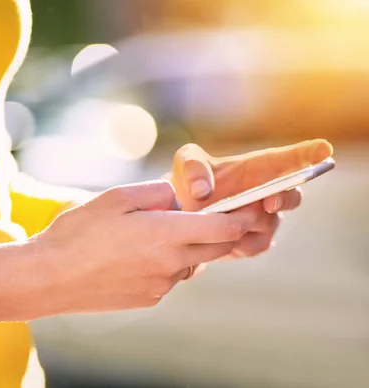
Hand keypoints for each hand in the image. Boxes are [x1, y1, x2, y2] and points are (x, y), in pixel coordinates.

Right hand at [32, 181, 258, 313]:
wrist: (49, 278)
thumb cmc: (78, 233)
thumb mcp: (115, 198)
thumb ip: (156, 193)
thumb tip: (178, 198)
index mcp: (166, 235)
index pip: (224, 229)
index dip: (242, 218)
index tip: (250, 209)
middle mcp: (171, 264)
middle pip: (215, 249)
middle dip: (220, 232)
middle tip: (209, 216)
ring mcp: (160, 286)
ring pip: (190, 264)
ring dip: (187, 248)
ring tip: (153, 235)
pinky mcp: (148, 299)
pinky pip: (169, 278)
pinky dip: (166, 264)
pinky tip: (135, 256)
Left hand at [167, 139, 332, 263]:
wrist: (176, 214)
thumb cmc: (186, 180)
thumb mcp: (185, 162)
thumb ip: (193, 167)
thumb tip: (204, 191)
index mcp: (259, 167)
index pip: (292, 159)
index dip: (310, 154)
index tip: (324, 150)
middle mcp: (269, 192)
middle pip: (292, 196)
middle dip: (284, 198)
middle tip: (267, 201)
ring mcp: (264, 219)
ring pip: (270, 223)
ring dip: (250, 223)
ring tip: (224, 220)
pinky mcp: (253, 241)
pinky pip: (256, 244)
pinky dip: (239, 242)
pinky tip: (221, 237)